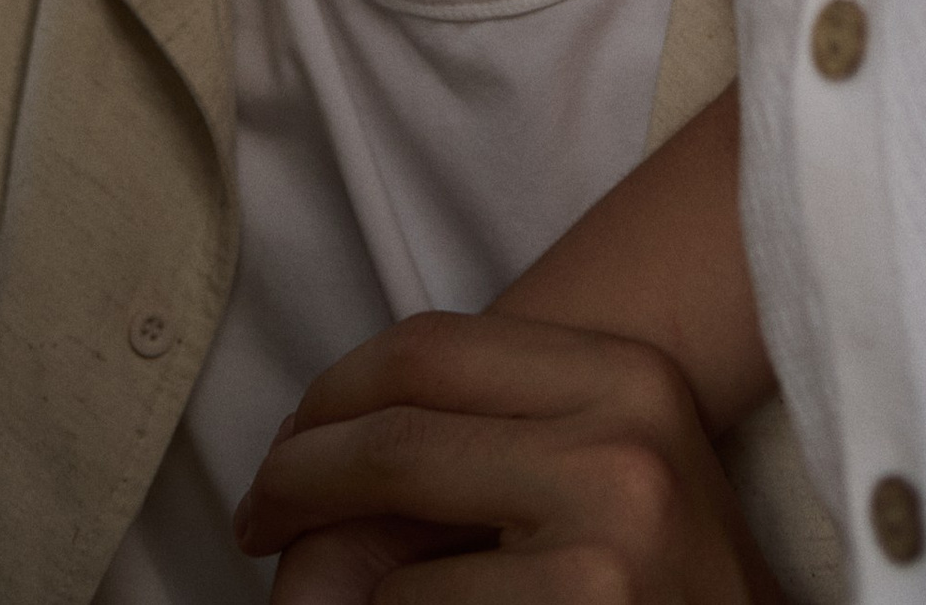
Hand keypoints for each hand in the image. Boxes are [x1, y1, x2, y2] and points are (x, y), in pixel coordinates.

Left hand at [238, 311, 785, 604]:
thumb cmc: (666, 585)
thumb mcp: (598, 482)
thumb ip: (476, 451)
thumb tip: (304, 499)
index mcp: (626, 374)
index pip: (425, 346)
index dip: (331, 397)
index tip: (288, 445)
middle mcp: (622, 438)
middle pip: (391, 435)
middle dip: (297, 480)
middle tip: (259, 520)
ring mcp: (607, 536)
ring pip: (395, 563)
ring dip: (356, 600)